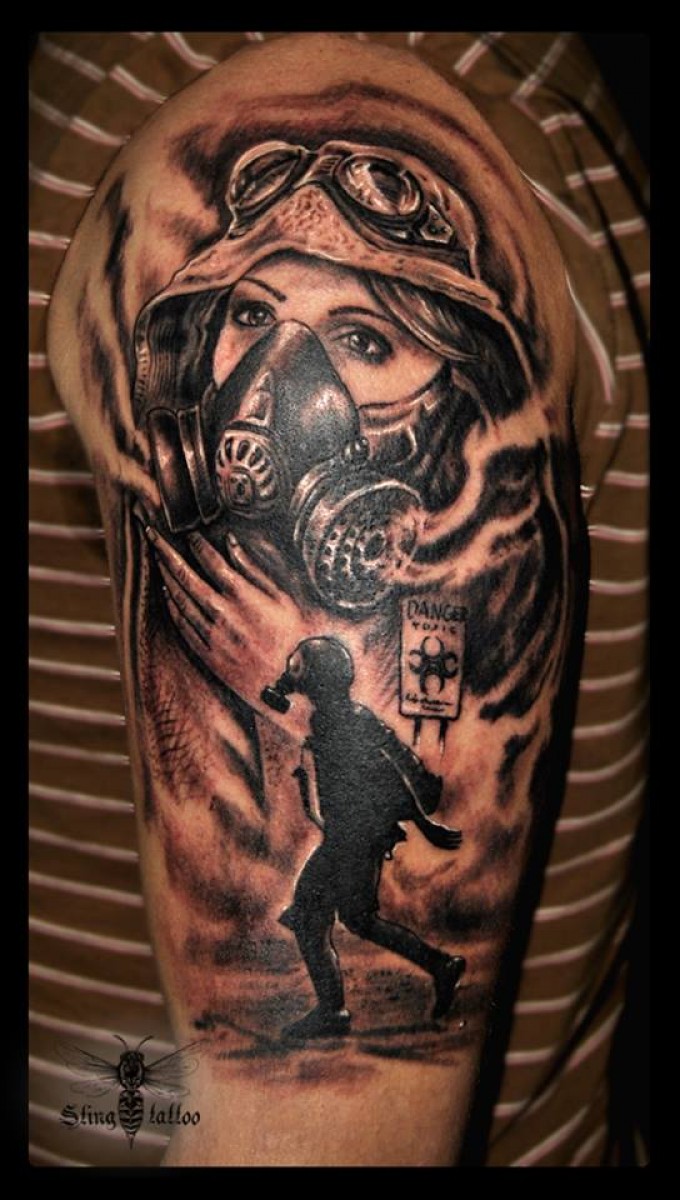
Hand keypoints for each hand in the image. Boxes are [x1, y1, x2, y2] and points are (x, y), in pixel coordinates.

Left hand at [142, 524, 309, 720]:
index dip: (197, 544)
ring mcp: (210, 634)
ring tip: (156, 558)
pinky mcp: (205, 653)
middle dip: (165, 551)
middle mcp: (221, 612)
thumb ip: (254, 570)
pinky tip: (166, 592)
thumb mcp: (282, 599)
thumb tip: (231, 544)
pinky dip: (171, 605)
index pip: (211, 561)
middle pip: (185, 575)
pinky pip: (181, 624)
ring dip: (165, 575)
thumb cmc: (292, 639)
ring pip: (179, 598)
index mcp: (242, 595)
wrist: (288, 685)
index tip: (190, 534)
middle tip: (152, 535)